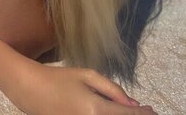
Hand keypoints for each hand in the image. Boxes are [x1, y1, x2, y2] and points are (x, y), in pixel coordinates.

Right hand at [13, 64, 157, 114]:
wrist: (32, 91)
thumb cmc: (60, 78)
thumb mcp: (87, 75)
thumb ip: (112, 89)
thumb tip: (132, 103)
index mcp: (96, 108)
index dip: (143, 114)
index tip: (153, 112)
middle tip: (147, 112)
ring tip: (130, 111)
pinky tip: (114, 112)